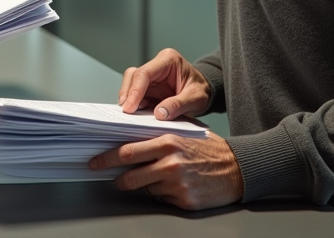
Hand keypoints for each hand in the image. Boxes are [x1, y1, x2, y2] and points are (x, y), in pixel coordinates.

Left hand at [89, 133, 243, 209]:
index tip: (96, 162)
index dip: (107, 159)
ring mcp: (177, 185)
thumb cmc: (210, 148)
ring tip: (155, 177)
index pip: (127, 152)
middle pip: (130, 177)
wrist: (238, 169)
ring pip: (145, 189)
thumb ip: (157, 134)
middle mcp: (170, 164)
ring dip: (144, 185)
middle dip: (117, 179)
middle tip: (112, 178)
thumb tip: (128, 136)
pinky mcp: (184, 201)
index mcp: (167, 142)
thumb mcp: (183, 132)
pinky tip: (173, 185)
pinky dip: (161, 193)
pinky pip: (161, 199)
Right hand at [120, 48, 211, 120]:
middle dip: (128, 93)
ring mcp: (151, 76)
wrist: (205, 92)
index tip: (129, 107)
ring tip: (129, 114)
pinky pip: (135, 93)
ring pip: (131, 83)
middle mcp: (157, 65)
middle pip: (133, 75)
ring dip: (128, 98)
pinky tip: (135, 114)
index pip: (145, 73)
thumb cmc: (202, 91)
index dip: (135, 90)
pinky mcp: (149, 86)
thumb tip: (158, 114)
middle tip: (126, 111)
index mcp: (168, 60)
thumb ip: (177, 105)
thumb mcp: (195, 99)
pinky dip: (134, 103)